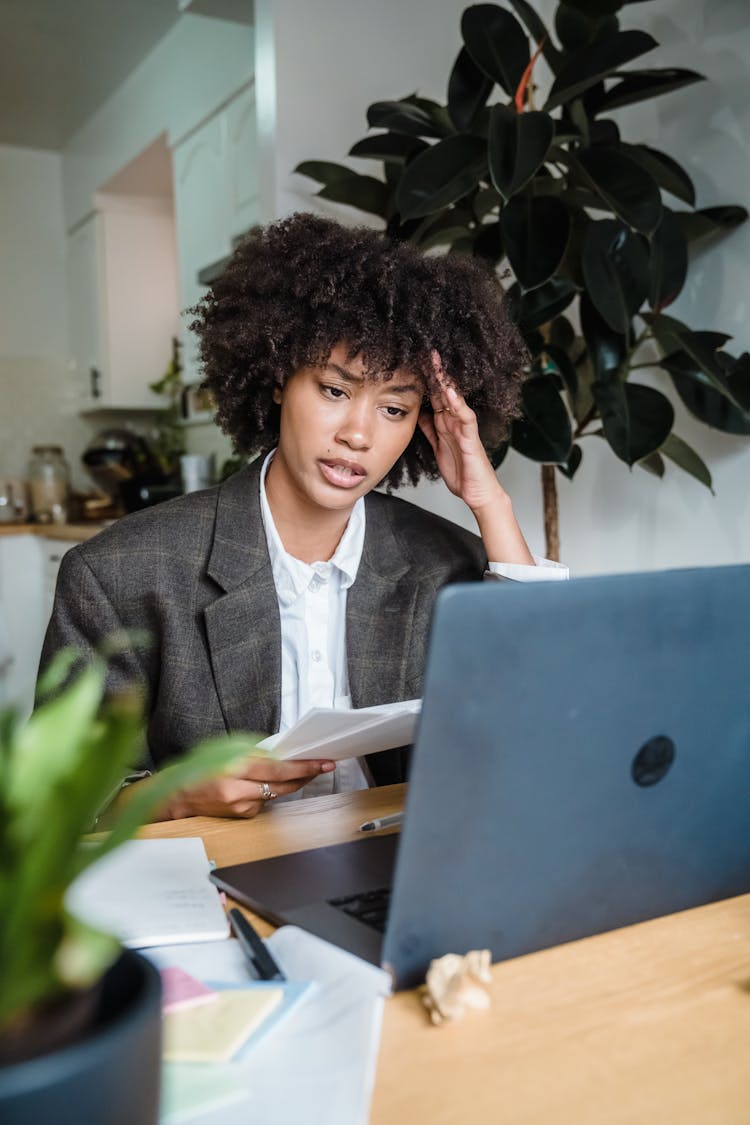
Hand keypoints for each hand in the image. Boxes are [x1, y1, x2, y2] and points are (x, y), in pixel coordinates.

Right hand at [156, 757, 335, 819]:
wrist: (178, 795)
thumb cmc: (200, 768)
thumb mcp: (225, 752)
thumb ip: (253, 755)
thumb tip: (283, 755)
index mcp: (234, 768)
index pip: (277, 769)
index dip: (303, 767)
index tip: (322, 762)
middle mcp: (238, 790)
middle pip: (282, 785)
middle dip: (305, 775)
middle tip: (323, 766)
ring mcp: (240, 806)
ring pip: (276, 793)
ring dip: (288, 783)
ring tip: (300, 771)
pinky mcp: (242, 816)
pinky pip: (263, 802)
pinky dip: (267, 793)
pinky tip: (260, 786)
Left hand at [418, 351, 534, 565]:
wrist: (478, 493)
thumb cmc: (462, 472)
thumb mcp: (438, 448)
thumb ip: (431, 430)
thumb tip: (420, 413)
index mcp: (446, 423)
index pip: (434, 396)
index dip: (425, 380)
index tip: (414, 363)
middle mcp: (456, 422)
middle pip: (443, 392)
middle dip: (435, 372)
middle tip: (426, 351)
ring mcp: (464, 429)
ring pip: (454, 400)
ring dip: (445, 381)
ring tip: (436, 363)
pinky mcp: (471, 439)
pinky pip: (465, 418)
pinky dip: (458, 404)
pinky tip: (450, 392)